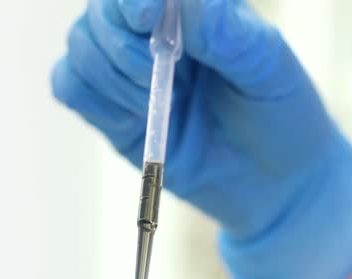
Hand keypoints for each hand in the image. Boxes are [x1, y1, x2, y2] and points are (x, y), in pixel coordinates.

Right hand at [51, 0, 351, 278]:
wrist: (277, 186)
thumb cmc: (282, 117)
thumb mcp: (268, 70)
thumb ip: (228, 34)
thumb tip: (184, 5)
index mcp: (194, 9)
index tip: (147, 16)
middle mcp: (153, 32)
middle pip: (98, 14)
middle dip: (119, 45)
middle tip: (156, 76)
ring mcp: (128, 72)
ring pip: (78, 48)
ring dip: (110, 77)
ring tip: (153, 102)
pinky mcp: (113, 113)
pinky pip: (69, 87)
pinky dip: (89, 98)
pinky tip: (131, 116)